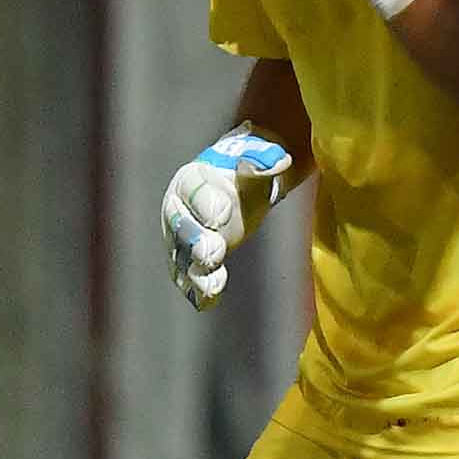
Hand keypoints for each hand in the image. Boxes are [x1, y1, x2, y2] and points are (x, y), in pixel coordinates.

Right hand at [161, 125, 298, 310]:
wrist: (236, 182)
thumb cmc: (244, 167)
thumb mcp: (256, 157)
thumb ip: (264, 160)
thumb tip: (278, 162)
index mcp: (193, 178)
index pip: (194, 189)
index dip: (207, 201)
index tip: (223, 213)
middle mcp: (180, 208)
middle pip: (182, 226)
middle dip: (196, 240)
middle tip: (213, 252)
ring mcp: (182, 238)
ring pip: (182, 256)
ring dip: (196, 272)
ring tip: (213, 285)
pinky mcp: (190, 260)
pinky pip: (188, 276)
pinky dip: (196, 290)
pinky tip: (207, 301)